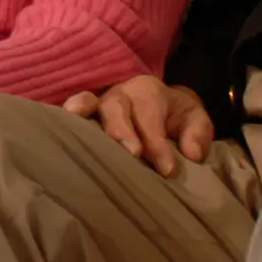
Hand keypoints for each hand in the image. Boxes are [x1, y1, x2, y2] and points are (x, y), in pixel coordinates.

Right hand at [65, 75, 213, 175]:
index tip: (168, 170)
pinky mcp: (86, 113)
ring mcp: (100, 102)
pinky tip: (62, 124)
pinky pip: (74, 108)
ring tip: (85, 136)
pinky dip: (68, 115)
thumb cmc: (175, 119)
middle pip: (118, 108)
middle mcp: (121, 93)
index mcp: (148, 91)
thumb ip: (198, 133)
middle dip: (124, 131)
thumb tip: (192, 154)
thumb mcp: (195, 120)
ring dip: (88, 119)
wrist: (161, 107)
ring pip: (93, 106)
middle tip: (134, 155)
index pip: (151, 117)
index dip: (158, 144)